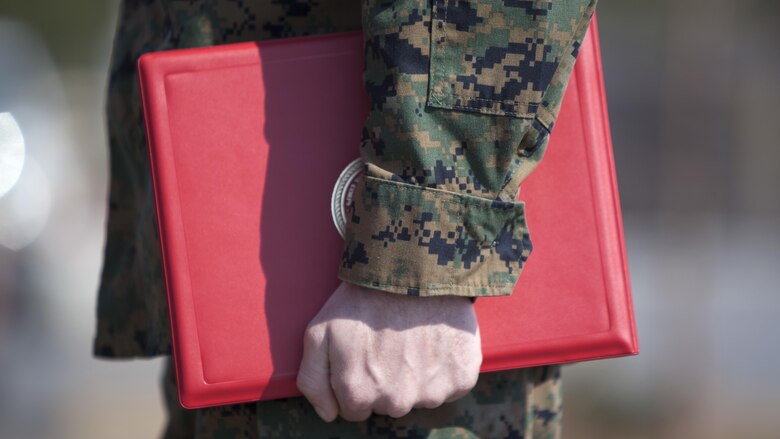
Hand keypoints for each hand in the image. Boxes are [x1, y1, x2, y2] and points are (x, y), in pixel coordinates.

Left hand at [296, 281, 481, 421]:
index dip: (357, 381)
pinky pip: (451, 386)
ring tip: (411, 337)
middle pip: (388, 405)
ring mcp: (431, 392)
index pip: (355, 409)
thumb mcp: (319, 332)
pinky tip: (434, 340)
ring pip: (420, 397)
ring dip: (416, 375)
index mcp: (359, 394)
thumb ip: (313, 380)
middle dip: (386, 380)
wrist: (412, 269)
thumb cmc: (363, 299)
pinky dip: (444, 367)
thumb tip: (328, 414)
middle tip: (387, 341)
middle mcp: (396, 402)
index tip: (363, 354)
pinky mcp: (460, 378)